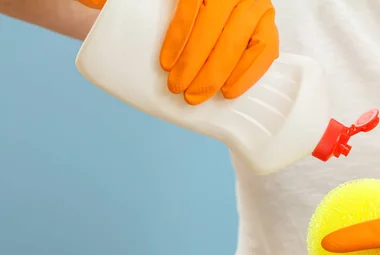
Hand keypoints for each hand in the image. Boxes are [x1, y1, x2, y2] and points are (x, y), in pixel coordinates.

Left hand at [76, 0, 278, 104]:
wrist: (204, 4)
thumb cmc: (174, 3)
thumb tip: (87, 0)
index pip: (193, 6)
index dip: (180, 36)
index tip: (165, 66)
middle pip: (219, 29)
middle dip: (199, 65)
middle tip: (180, 92)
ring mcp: (256, 7)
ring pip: (243, 42)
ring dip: (222, 74)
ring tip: (199, 97)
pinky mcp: (268, 27)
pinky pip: (266, 50)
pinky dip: (251, 73)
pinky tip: (231, 92)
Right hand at [160, 0, 278, 104]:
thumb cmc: (227, 9)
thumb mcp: (242, 25)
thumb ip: (240, 46)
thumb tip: (223, 84)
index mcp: (263, 15)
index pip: (264, 47)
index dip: (246, 75)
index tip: (227, 94)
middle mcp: (249, 1)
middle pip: (231, 45)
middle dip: (210, 77)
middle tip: (192, 96)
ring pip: (209, 32)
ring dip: (190, 63)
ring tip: (176, 84)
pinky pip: (187, 14)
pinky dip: (176, 40)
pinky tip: (168, 60)